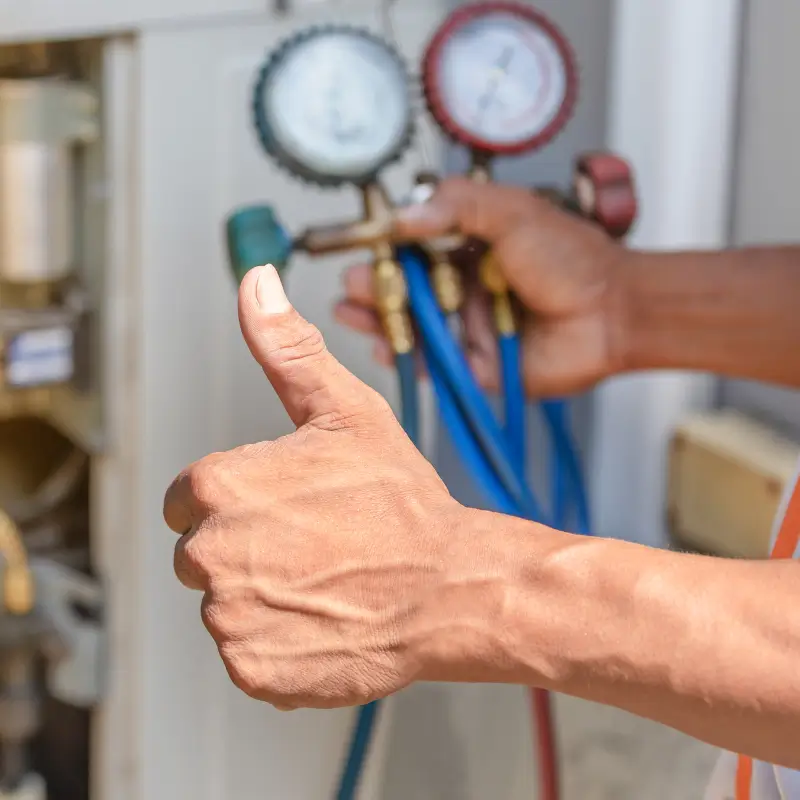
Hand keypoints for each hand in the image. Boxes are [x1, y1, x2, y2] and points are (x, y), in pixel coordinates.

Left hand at [162, 265, 472, 709]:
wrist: (450, 588)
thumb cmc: (402, 502)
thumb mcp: (346, 411)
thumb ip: (286, 348)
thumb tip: (256, 283)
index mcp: (217, 488)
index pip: (187, 500)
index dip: (240, 500)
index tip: (286, 506)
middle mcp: (210, 554)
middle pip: (202, 552)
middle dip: (247, 546)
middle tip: (314, 542)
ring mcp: (230, 619)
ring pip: (226, 603)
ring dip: (265, 595)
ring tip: (325, 579)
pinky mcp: (253, 669)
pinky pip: (248, 651)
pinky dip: (279, 641)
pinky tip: (324, 616)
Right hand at [335, 177, 629, 395]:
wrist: (612, 313)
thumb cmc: (571, 259)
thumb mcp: (512, 212)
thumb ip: (458, 206)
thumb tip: (404, 216)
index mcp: (469, 247)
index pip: (413, 246)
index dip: (384, 247)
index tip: (360, 245)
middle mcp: (462, 287)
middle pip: (404, 288)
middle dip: (372, 286)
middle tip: (351, 284)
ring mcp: (465, 327)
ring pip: (411, 325)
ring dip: (378, 320)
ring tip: (351, 311)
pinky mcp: (473, 364)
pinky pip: (431, 363)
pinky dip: (404, 356)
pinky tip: (383, 344)